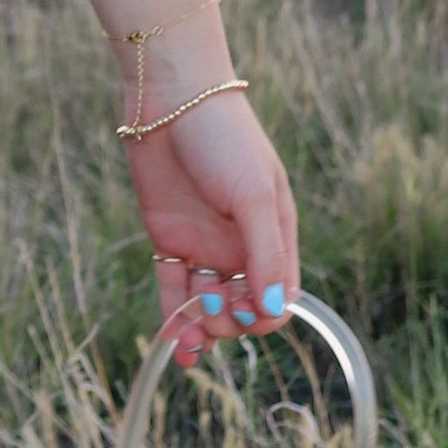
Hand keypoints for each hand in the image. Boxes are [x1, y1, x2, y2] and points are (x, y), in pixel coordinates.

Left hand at [126, 81, 299, 371]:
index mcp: (273, 234)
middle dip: (230, 320)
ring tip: (190, 336)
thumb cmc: (225, 139)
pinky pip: (173, 290)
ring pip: (207, 305)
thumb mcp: (254, 194)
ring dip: (202, 328)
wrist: (171, 99)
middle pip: (242, 307)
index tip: (244, 306)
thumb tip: (273, 311)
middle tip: (211, 304)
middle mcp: (240, 245)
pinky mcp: (169, 240)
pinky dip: (174, 320)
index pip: (278, 296)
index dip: (264, 313)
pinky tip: (174, 348)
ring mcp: (203, 244)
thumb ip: (264, 253)